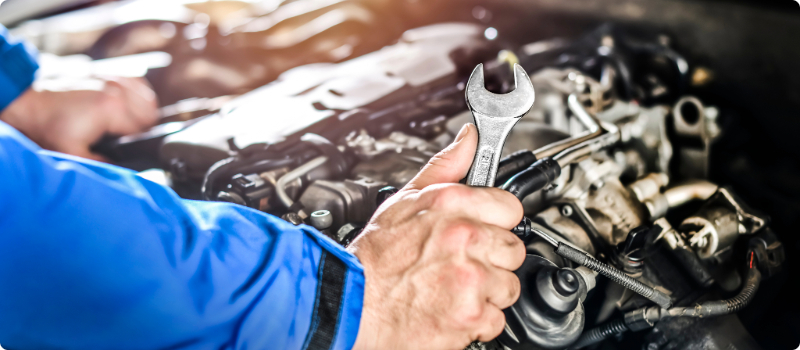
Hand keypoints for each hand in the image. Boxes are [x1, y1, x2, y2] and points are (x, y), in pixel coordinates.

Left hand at [0, 76, 158, 159]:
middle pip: (150, 114)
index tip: (125, 147)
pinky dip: (136, 95)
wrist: (28, 99)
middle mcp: (117, 90)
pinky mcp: (107, 72)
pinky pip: (137, 83)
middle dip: (141, 127)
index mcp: (112, 109)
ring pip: (147, 98)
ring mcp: (113, 78)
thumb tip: (123, 169)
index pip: (144, 130)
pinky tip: (126, 105)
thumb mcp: (72, 152)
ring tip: (126, 123)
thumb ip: (102, 163)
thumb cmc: (46, 123)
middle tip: (123, 138)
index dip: (136, 143)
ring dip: (141, 111)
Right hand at [349, 124, 525, 349]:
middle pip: (513, 249)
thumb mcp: (406, 198)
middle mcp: (466, 238)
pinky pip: (496, 318)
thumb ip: (446, 166)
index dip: (496, 222)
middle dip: (492, 259)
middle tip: (462, 263)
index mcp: (453, 205)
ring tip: (454, 287)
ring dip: (487, 291)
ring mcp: (471, 279)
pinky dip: (477, 321)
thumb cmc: (377, 255)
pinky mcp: (472, 315)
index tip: (481, 231)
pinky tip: (452, 308)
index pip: (510, 208)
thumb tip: (469, 138)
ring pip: (508, 286)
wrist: (354, 301)